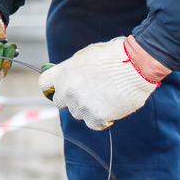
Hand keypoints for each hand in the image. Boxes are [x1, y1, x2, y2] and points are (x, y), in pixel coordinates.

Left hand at [38, 36, 160, 129]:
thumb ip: (71, 69)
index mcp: (63, 73)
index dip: (52, 87)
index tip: (58, 89)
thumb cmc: (113, 56)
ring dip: (88, 108)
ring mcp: (81, 105)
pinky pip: (93, 123)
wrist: (135, 65)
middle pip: (61, 102)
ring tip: (105, 96)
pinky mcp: (95, 117)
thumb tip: (67, 77)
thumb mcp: (85, 56)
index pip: (44, 84)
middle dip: (72, 99)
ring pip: (78, 113)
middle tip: (89, 93)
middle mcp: (68, 90)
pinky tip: (111, 106)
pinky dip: (101, 118)